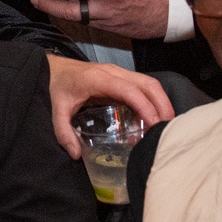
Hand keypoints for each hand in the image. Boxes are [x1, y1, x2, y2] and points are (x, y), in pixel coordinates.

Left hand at [47, 56, 172, 159]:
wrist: (54, 68)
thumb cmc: (58, 86)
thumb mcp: (57, 110)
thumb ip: (64, 132)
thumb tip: (76, 154)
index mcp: (98, 79)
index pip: (129, 90)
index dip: (145, 106)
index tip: (154, 124)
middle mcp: (113, 72)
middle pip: (147, 84)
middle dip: (162, 105)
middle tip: (167, 129)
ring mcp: (119, 72)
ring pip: (149, 83)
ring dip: (161, 103)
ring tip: (164, 126)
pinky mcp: (122, 77)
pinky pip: (143, 86)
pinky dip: (152, 101)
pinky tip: (150, 120)